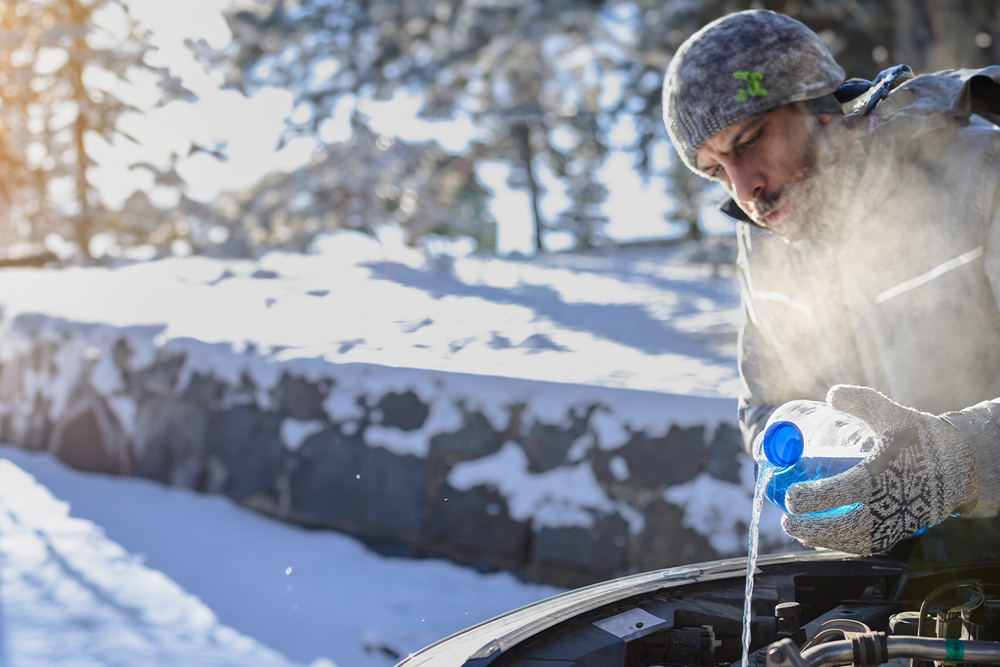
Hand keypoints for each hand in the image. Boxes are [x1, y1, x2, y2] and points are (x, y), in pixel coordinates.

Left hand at [781, 385, 977, 553]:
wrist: (962, 466)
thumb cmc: (924, 440)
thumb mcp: (894, 415)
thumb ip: (863, 402)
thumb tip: (832, 395)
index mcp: (884, 476)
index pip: (844, 492)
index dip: (814, 498)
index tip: (791, 496)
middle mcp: (890, 506)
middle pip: (844, 525)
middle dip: (811, 527)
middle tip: (786, 519)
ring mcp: (896, 523)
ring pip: (854, 541)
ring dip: (824, 540)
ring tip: (798, 531)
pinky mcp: (900, 532)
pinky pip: (868, 545)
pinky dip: (843, 545)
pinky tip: (823, 539)